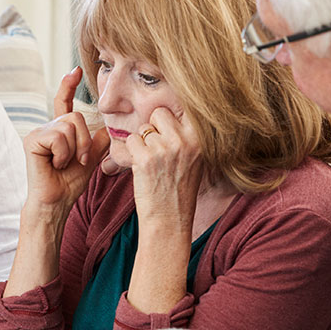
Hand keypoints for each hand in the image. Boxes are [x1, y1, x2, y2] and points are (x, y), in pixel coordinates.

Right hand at [22, 67, 110, 211]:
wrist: (56, 203)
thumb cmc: (69, 183)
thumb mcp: (91, 158)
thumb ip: (98, 140)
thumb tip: (108, 125)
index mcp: (59, 130)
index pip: (64, 102)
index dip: (68, 85)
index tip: (75, 70)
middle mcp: (47, 127)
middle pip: (74, 116)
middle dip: (84, 141)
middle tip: (78, 160)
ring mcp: (37, 132)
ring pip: (68, 126)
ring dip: (75, 149)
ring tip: (64, 164)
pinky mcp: (32, 140)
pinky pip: (59, 136)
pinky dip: (64, 154)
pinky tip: (55, 165)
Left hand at [127, 108, 203, 225]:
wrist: (169, 221)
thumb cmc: (179, 191)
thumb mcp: (195, 160)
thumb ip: (186, 136)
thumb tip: (166, 112)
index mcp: (199, 139)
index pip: (183, 108)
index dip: (171, 119)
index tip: (169, 129)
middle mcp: (184, 141)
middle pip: (159, 113)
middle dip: (154, 128)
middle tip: (158, 150)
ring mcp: (164, 149)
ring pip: (143, 128)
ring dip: (143, 144)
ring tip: (152, 164)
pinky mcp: (145, 158)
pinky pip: (131, 141)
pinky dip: (132, 153)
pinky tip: (143, 169)